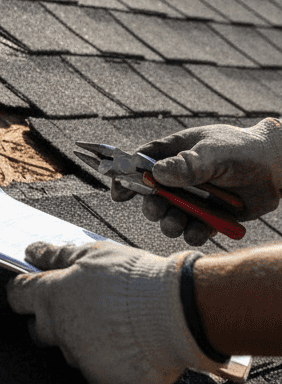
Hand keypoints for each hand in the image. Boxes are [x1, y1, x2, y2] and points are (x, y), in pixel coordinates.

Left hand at [6, 241, 222, 383]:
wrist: (175, 312)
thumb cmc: (134, 279)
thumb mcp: (92, 254)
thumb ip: (57, 255)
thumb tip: (32, 252)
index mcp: (52, 297)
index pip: (18, 296)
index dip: (22, 291)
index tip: (29, 289)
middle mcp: (61, 330)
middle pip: (39, 330)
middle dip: (49, 322)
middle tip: (75, 311)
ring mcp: (83, 359)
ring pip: (72, 353)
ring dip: (84, 343)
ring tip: (113, 328)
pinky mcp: (107, 382)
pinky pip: (102, 378)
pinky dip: (112, 368)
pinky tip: (129, 352)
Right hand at [111, 118, 281, 245]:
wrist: (277, 169)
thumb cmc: (244, 150)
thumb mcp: (215, 152)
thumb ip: (187, 164)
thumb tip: (155, 173)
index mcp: (174, 152)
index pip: (141, 162)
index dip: (126, 176)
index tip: (118, 193)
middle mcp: (180, 176)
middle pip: (152, 193)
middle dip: (151, 205)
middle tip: (156, 211)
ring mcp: (194, 197)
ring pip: (171, 214)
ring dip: (169, 222)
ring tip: (177, 225)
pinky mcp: (210, 216)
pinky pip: (193, 229)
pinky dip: (192, 233)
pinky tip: (198, 231)